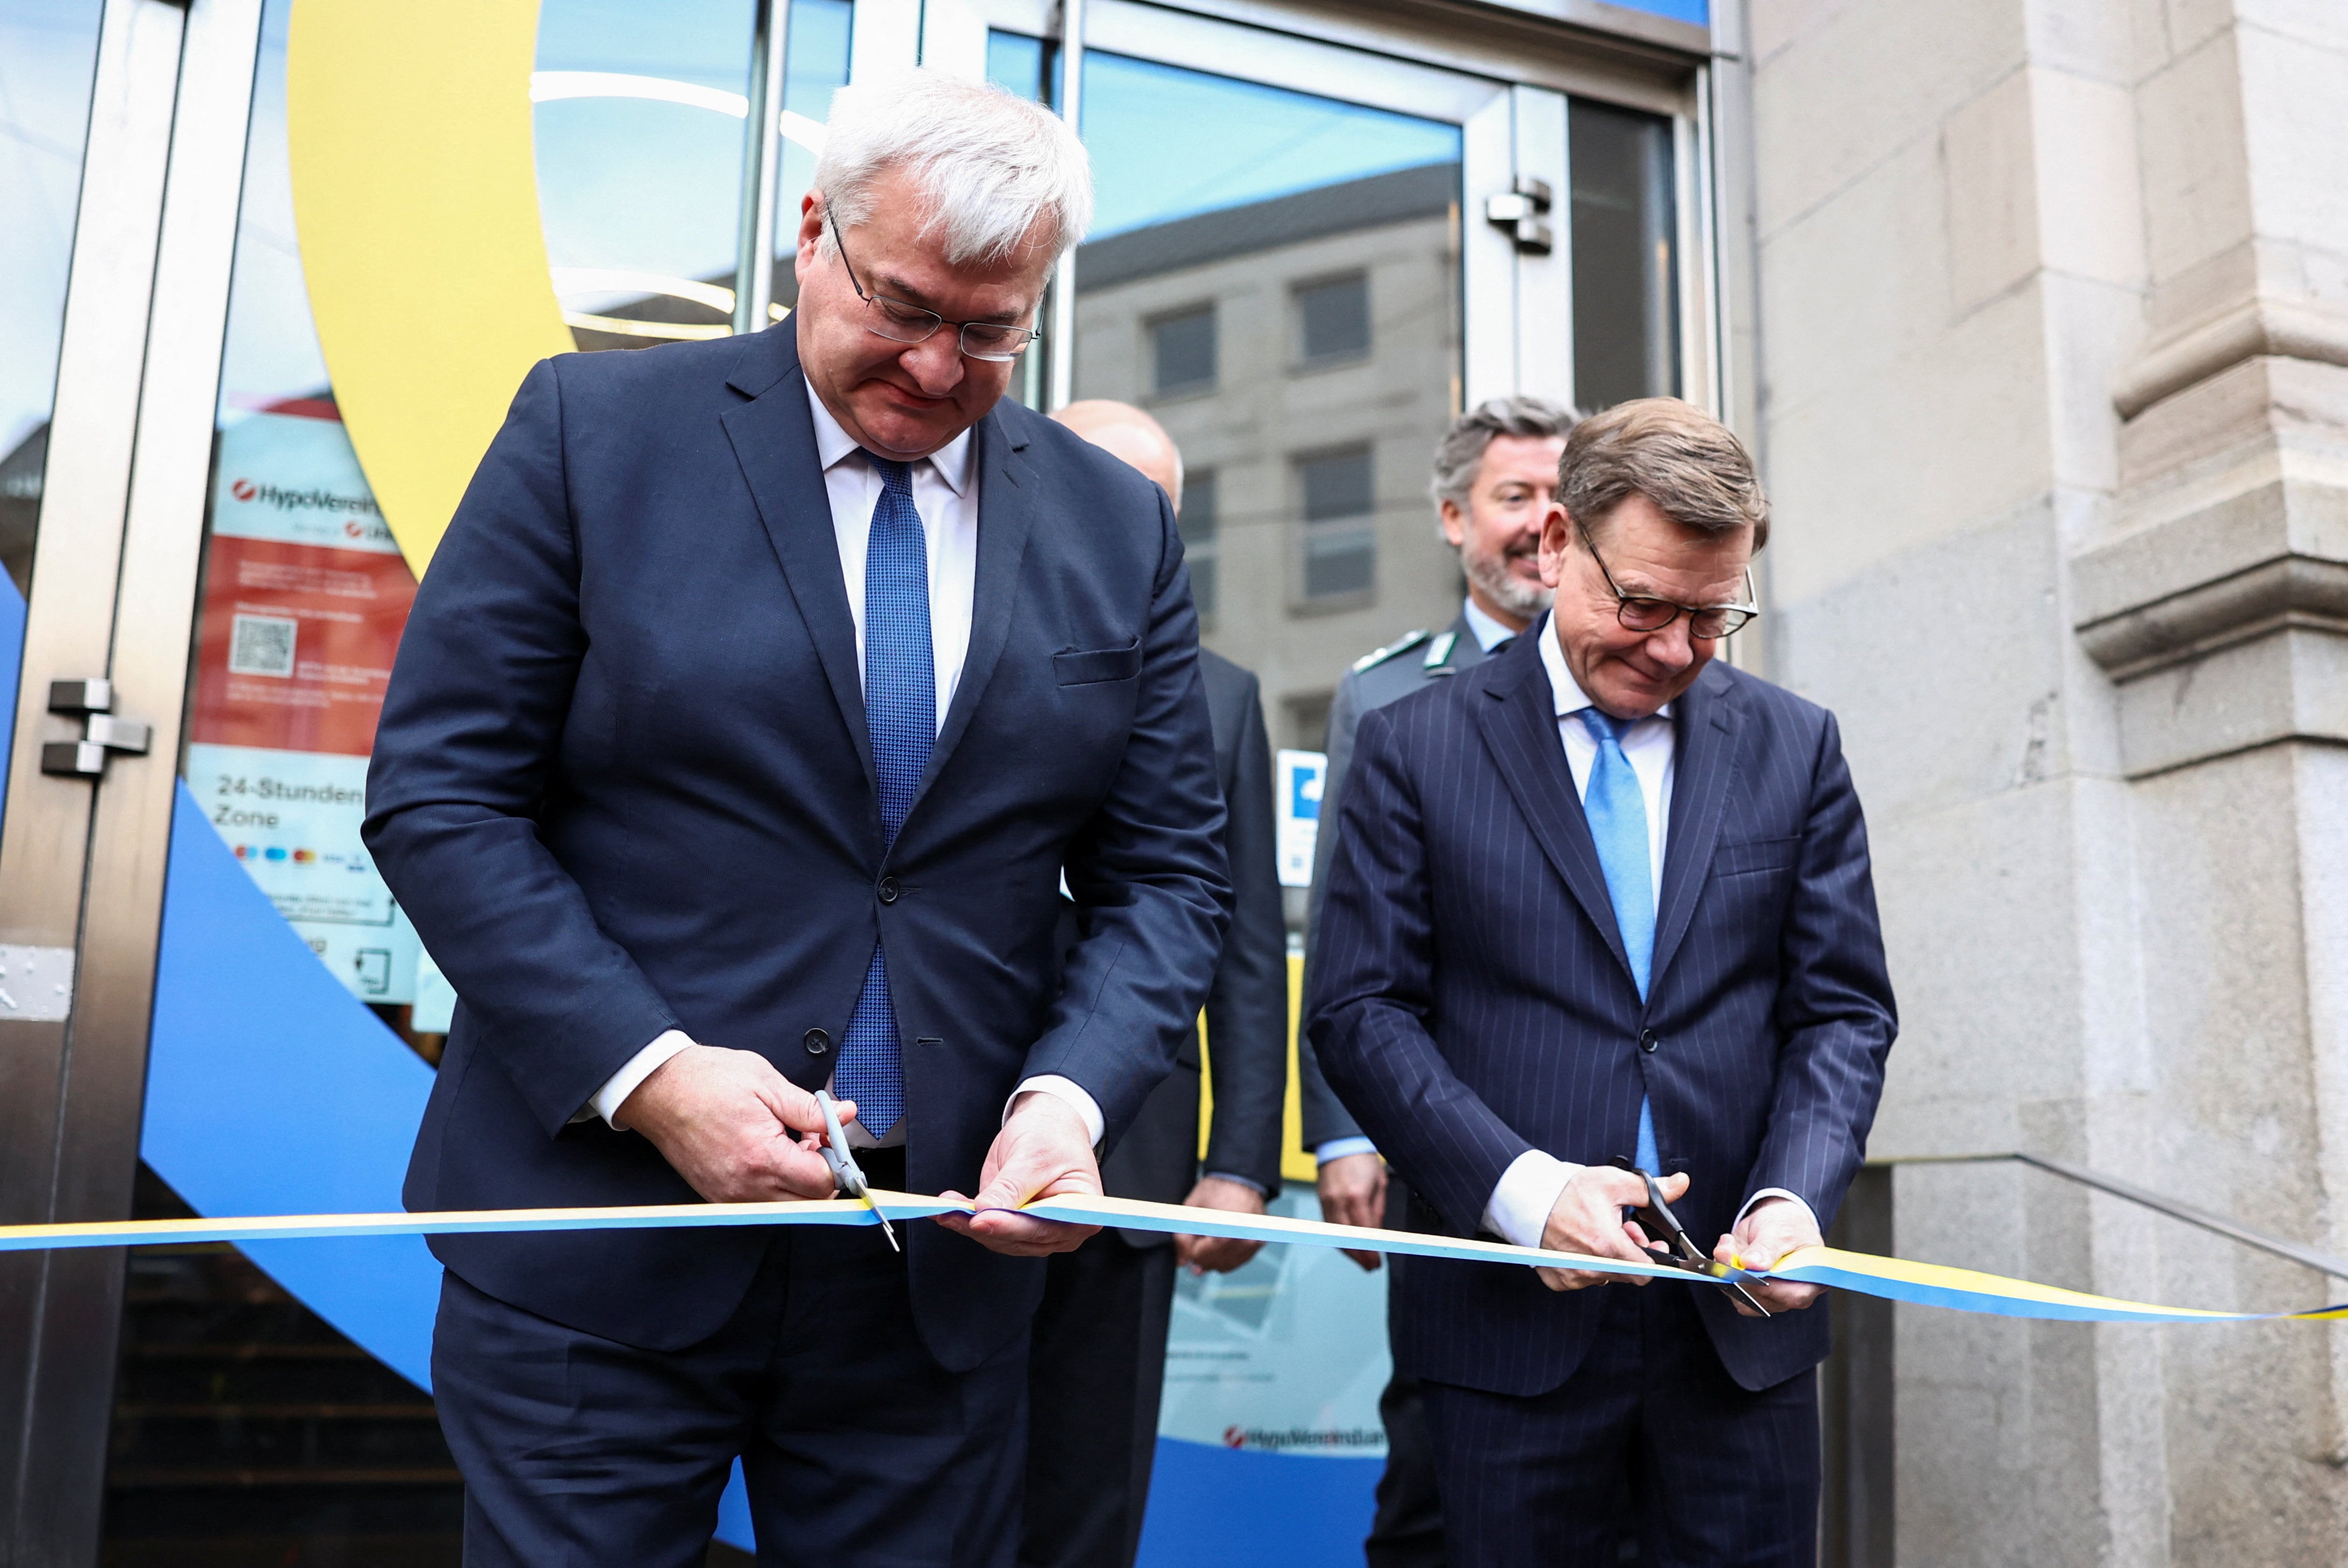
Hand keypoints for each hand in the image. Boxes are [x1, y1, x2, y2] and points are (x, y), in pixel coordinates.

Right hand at [616, 1044, 845, 1203]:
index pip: (821, 1182)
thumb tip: (846, 1114)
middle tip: (815, 1138)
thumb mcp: (768, 1084)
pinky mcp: (717, 1196)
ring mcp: (729, 1195)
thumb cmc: (708, 1080)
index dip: (837, 1160)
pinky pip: (760, 1203)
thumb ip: (812, 1108)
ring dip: (798, 1181)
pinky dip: (774, 1185)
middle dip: (821, 1173)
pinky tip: (769, 1155)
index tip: (834, 1138)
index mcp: (762, 1157)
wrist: (658, 1088)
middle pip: (808, 1201)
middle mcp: (745, 1185)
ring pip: (785, 1205)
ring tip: (790, 1144)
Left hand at [937, 1091, 1102, 1256]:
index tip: (981, 1221)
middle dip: (983, 1226)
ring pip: (998, 1239)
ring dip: (969, 1225)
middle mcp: (1060, 1230)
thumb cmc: (1052, 1136)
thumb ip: (1011, 1187)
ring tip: (946, 1208)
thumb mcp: (1034, 1156)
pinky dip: (967, 1220)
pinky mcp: (1014, 1224)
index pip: (1042, 1228)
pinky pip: (989, 1229)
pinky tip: (949, 1210)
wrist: (1047, 1124)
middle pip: (1017, 1239)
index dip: (1009, 1226)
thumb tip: (985, 1210)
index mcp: (1081, 1215)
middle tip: (953, 1213)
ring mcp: (1036, 1231)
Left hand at [1174, 1177, 1268, 1273]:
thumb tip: (1181, 1262)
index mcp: (1224, 1231)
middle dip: (1199, 1255)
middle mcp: (1242, 1240)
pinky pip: (1238, 1260)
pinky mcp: (1258, 1243)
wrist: (1241, 1178)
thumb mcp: (1192, 1208)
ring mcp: (1253, 1243)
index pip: (1199, 1256)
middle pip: (1212, 1263)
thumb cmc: (1216, 1190)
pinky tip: (1219, 1244)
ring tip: (1207, 1240)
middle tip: (1196, 1237)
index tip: (1187, 1238)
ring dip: (1212, 1259)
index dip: (1188, 1249)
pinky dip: (1226, 1257)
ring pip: (1225, 1266)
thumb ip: (1183, 1236)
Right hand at [1316, 1152, 1388, 1271]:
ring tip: (1362, 1260)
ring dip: (1349, 1251)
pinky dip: (1341, 1238)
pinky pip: (1330, 1226)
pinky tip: (1351, 1245)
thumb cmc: (1364, 1162)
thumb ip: (1377, 1212)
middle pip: (1347, 1238)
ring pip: (1337, 1235)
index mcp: (1356, 1196)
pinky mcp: (1321, 1201)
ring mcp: (1327, 1202)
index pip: (1363, 1232)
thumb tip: (1377, 1236)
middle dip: (1359, 1257)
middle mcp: (1338, 1201)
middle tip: (1370, 1267)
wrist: (1341, 1144)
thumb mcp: (1379, 1184)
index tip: (1376, 1263)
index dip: (1370, 1251)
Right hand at [1533, 1167, 1689, 1292]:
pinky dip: (1587, 1265)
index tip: (1648, 1242)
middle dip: (1630, 1252)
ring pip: (1606, 1277)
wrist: (1527, 1199)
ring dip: (1608, 1259)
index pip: (1646, 1272)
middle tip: (1619, 1229)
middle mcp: (1589, 1268)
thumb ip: (1651, 1189)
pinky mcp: (1558, 1281)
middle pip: (1628, 1273)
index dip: (1653, 1257)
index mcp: (1607, 1246)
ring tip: (1596, 1233)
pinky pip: (1584, 1280)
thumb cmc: (1568, 1191)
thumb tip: (1682, 1183)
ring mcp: (1572, 1278)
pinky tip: (1579, 1244)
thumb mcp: (1612, 1182)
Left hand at [1713, 1196, 1824, 1315]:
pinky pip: (1731, 1288)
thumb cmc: (1788, 1225)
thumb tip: (1751, 1264)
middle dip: (1739, 1277)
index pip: (1793, 1296)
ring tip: (1727, 1245)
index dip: (1768, 1287)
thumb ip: (1766, 1248)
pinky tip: (1726, 1248)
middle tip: (1725, 1251)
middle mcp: (1790, 1294)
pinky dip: (1722, 1269)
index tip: (1746, 1269)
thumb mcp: (1780, 1230)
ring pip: (1742, 1297)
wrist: (1776, 1220)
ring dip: (1727, 1272)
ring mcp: (1768, 1295)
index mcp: (1811, 1281)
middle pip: (1763, 1300)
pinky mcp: (1748, 1289)